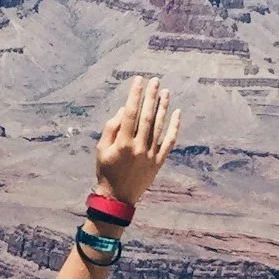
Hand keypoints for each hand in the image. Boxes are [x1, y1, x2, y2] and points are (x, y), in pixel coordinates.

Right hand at [94, 76, 182, 207]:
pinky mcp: (158, 162)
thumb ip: (111, 128)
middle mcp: (138, 147)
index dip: (135, 95)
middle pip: (147, 117)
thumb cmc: (106, 171)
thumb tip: (124, 110)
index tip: (139, 81)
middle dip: (151, 97)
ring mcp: (150, 155)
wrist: (118, 197)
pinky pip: (169, 142)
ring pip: (159, 126)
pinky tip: (177, 113)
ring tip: (166, 92)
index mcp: (123, 143)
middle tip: (156, 81)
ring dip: (163, 108)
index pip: (130, 113)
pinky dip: (174, 127)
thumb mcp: (101, 149)